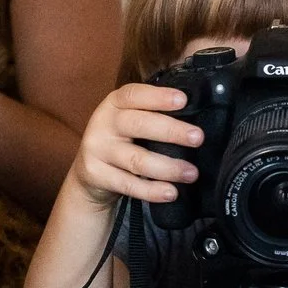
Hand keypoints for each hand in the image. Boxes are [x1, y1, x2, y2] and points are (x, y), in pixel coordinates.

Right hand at [69, 83, 201, 209]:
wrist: (89, 172)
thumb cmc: (122, 140)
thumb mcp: (130, 120)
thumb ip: (153, 115)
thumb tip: (196, 116)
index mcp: (114, 104)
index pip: (134, 95)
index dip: (158, 97)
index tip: (183, 100)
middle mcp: (103, 124)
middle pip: (139, 125)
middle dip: (172, 131)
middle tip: (198, 138)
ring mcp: (97, 150)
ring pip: (137, 159)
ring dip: (168, 167)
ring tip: (191, 173)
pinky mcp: (96, 175)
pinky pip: (129, 184)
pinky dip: (152, 190)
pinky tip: (170, 192)